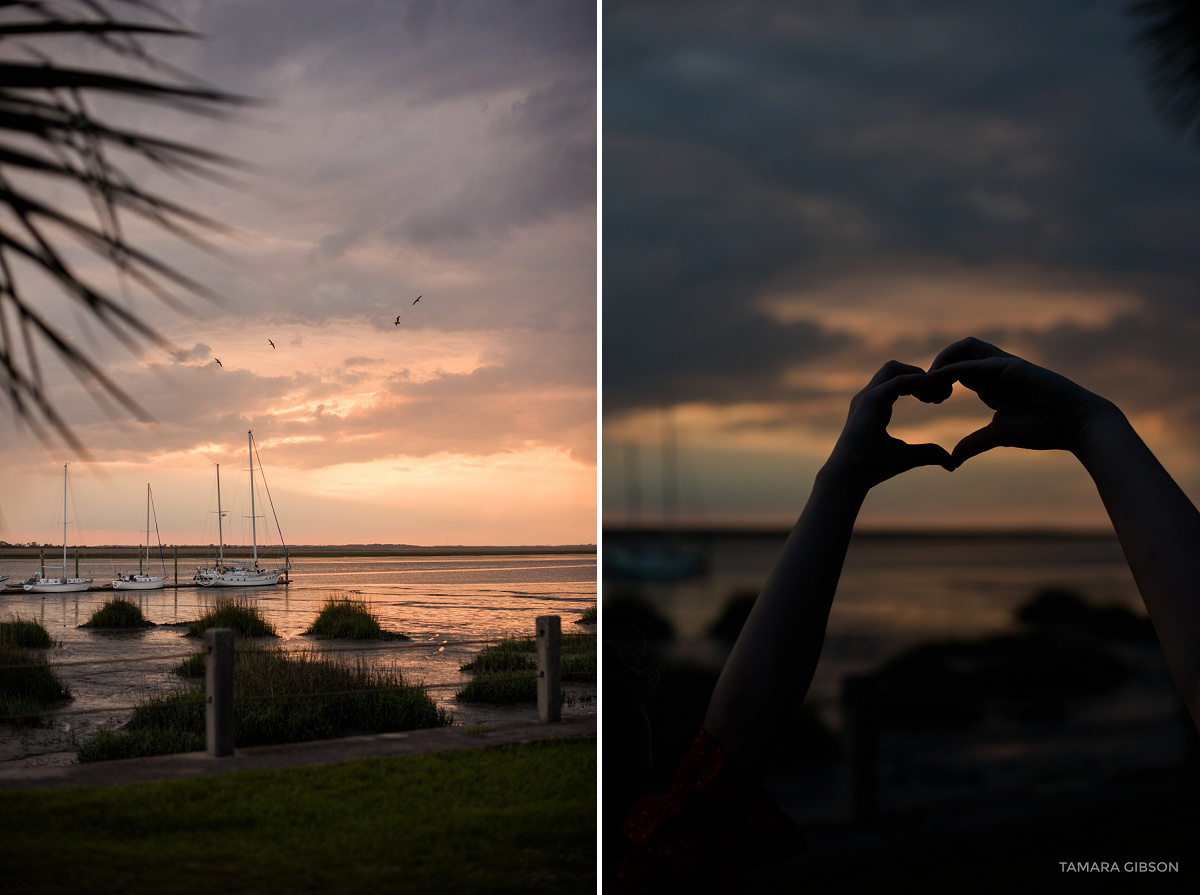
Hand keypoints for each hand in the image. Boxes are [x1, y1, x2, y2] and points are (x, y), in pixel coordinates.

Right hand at [823, 360, 954, 490]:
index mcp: (875, 405)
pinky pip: (897, 380)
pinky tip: (930, 398)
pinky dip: (916, 383)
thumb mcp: (909, 457)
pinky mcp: (870, 401)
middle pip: (896, 368)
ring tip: (935, 396)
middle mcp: (869, 396)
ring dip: (919, 376)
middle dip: (922, 375)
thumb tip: (952, 464)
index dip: (922, 385)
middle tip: (941, 396)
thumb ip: (929, 453)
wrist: (851, 476)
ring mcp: (867, 396)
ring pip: (894, 367)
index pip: (900, 380)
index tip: (939, 400)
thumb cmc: (873, 468)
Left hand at [926, 337, 1114, 466]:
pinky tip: (941, 380)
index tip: (928, 402)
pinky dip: (956, 368)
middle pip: (956, 352)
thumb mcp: (997, 435)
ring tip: (932, 384)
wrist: (1077, 426)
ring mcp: (1005, 364)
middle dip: (934, 367)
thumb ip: (973, 443)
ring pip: (965, 347)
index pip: (954, 370)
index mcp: (989, 382)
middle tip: (926, 393)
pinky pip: (979, 362)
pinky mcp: (1014, 366)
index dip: (936, 382)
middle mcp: (995, 369)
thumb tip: (952, 459)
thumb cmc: (1043, 429)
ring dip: (942, 360)